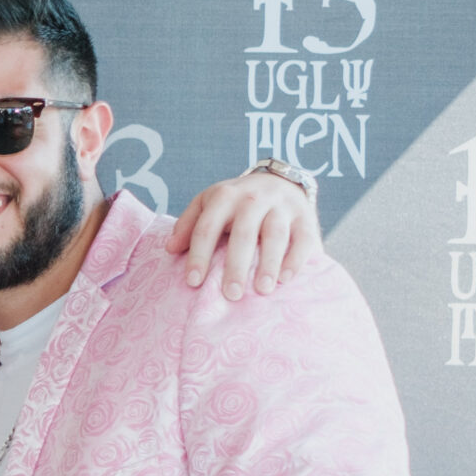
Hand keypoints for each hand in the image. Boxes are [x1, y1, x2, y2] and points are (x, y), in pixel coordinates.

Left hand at [167, 170, 321, 299]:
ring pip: (275, 235)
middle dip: (236, 266)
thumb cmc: (235, 201)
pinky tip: (286, 279)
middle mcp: (254, 198)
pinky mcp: (306, 216)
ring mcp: (282, 206)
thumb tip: (170, 249)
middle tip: (231, 295)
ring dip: (269, 264)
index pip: (207, 227)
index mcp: (224, 196)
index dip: (199, 255)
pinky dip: (296, 258)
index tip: (193, 282)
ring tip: (262, 290)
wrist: (278, 181)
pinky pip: (303, 238)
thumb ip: (188, 225)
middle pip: (243, 234)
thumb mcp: (207, 204)